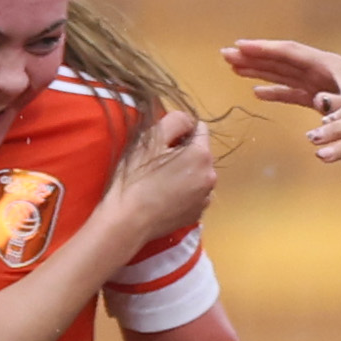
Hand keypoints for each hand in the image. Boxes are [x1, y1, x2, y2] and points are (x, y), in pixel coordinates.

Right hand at [104, 105, 217, 236]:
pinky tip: (164, 197)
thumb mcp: (151, 138)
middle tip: (157, 163)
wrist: (128, 220)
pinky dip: (183, 192)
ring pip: (198, 175)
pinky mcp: (197, 215)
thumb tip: (189, 121)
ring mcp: (206, 199)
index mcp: (202, 156)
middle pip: (200, 154)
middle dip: (184, 153)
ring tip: (160, 182)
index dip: (181, 132)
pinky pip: (194, 194)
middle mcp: (211, 177)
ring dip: (185, 173)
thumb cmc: (137, 176)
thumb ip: (175, 120)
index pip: (200, 129)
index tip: (162, 143)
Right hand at [225, 37, 340, 111]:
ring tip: (232, 67)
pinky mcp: (319, 98)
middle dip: (254, 56)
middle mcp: (319, 70)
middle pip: (280, 59)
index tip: (241, 46)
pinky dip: (274, 92)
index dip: (265, 49)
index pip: (290, 52)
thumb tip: (318, 102)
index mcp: (328, 64)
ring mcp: (317, 83)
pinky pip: (291, 92)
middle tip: (225, 54)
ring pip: (282, 73)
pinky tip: (256, 92)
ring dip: (258, 70)